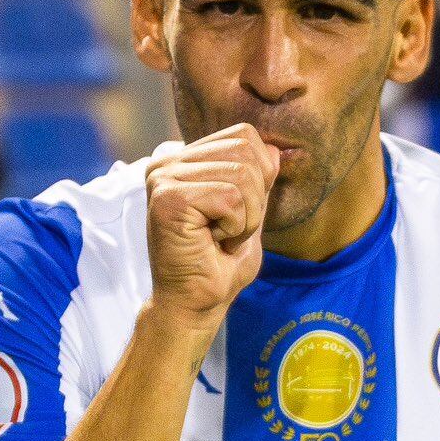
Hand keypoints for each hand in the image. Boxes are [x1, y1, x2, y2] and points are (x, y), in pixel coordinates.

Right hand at [143, 124, 279, 333]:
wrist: (195, 305)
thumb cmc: (219, 265)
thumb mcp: (250, 213)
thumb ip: (259, 179)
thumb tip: (275, 149)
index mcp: (184, 160)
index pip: (244, 135)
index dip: (260, 175)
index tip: (237, 214)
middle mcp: (168, 163)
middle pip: (246, 149)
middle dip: (255, 198)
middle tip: (229, 231)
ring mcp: (164, 178)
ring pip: (241, 174)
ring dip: (245, 217)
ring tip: (220, 238)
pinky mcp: (168, 198)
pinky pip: (230, 197)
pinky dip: (235, 227)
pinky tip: (212, 243)